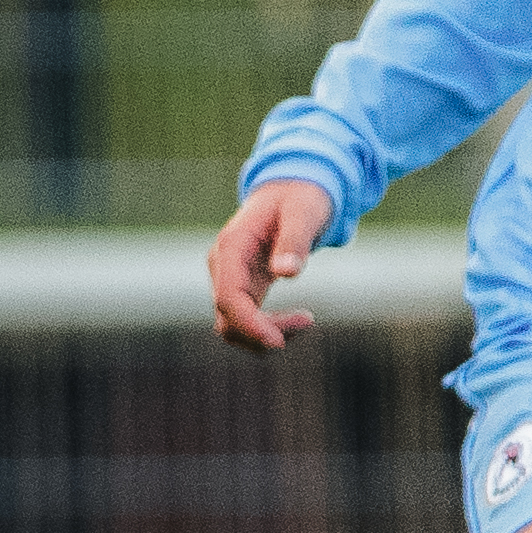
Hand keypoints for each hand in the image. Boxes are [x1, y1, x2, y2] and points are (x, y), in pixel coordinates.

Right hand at [205, 176, 335, 351]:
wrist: (293, 190)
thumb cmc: (300, 197)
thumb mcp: (304, 212)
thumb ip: (294, 240)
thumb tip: (286, 273)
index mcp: (232, 246)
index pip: (228, 298)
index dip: (249, 325)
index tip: (278, 343)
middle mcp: (223, 266)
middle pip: (228, 318)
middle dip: (263, 331)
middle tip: (308, 321)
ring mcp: (230, 279)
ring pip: (233, 326)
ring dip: (265, 335)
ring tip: (305, 321)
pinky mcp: (243, 288)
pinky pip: (246, 320)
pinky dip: (269, 329)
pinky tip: (298, 319)